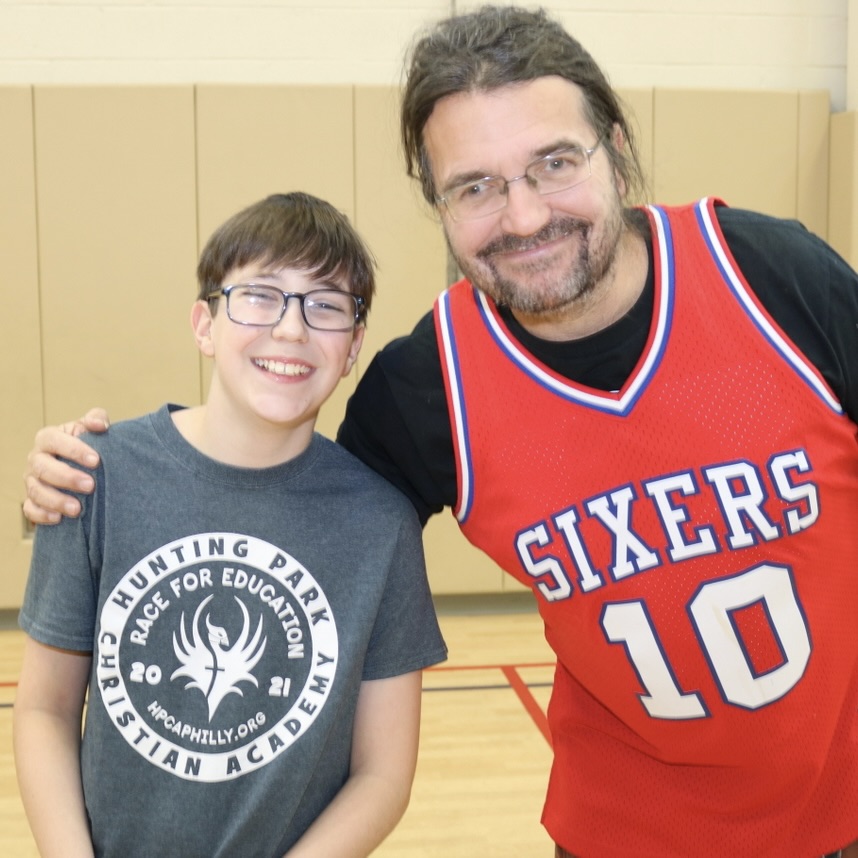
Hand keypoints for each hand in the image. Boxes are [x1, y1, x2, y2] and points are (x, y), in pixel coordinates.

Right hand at [23, 409, 109, 523]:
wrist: (84, 466)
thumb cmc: (86, 445)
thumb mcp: (90, 429)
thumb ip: (96, 419)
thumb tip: (100, 425)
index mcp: (47, 438)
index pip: (53, 440)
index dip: (73, 449)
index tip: (96, 460)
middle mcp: (36, 459)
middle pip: (43, 468)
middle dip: (67, 477)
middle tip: (90, 485)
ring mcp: (32, 481)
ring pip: (36, 491)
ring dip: (56, 500)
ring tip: (77, 509)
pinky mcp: (32, 500)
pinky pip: (30, 510)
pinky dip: (42, 515)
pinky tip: (58, 519)